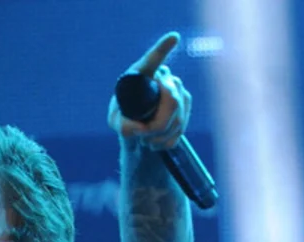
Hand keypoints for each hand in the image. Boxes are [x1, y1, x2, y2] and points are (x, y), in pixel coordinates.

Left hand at [108, 32, 192, 151]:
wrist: (140, 130)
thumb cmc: (125, 119)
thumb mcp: (116, 122)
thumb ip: (122, 125)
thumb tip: (137, 128)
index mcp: (142, 73)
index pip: (153, 59)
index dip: (163, 49)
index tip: (174, 37)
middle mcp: (164, 76)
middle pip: (171, 100)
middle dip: (157, 125)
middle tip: (142, 137)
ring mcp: (178, 88)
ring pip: (177, 117)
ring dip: (160, 135)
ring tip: (145, 141)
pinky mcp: (187, 103)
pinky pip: (181, 127)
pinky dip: (167, 140)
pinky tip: (157, 142)